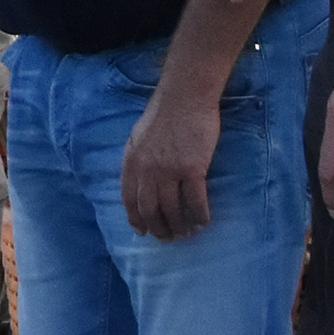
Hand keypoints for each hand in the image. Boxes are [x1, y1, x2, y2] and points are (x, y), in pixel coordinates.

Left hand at [120, 94, 221, 239]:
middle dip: (159, 229)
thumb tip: (139, 181)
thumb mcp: (138, 137)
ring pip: (173, 210)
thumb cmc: (164, 113)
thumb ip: (137, 160)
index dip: (136, 219)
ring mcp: (169, 171)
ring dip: (180, 226)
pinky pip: (196, 201)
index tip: (143, 231)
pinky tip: (203, 222)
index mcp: (131, 162)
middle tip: (168, 238)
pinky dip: (200, 216)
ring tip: (187, 233)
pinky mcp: (192, 168)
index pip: (129, 200)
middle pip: (150, 210)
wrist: (185, 96)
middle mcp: (147, 170)